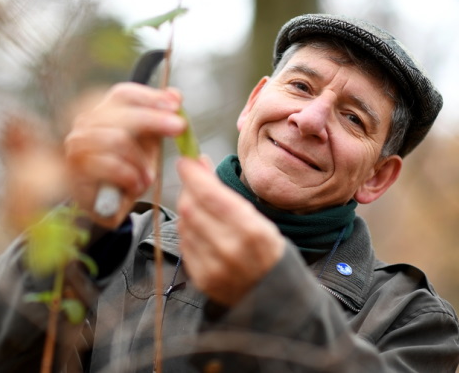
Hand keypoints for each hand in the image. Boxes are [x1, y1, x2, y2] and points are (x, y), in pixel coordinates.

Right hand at [64, 83, 185, 226]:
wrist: (105, 206)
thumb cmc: (125, 171)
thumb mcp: (148, 144)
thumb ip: (159, 119)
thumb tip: (175, 94)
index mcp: (104, 112)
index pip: (124, 94)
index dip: (150, 97)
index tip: (175, 105)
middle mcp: (86, 123)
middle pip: (123, 112)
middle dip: (155, 119)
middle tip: (179, 128)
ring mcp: (78, 144)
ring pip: (118, 139)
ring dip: (140, 161)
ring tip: (148, 177)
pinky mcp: (76, 168)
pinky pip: (111, 165)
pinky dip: (130, 176)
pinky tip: (135, 185)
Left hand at [176, 157, 285, 305]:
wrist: (274, 297)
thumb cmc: (268, 252)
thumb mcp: (257, 217)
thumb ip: (225, 192)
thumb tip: (198, 163)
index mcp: (250, 230)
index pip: (210, 195)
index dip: (192, 175)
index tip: (185, 161)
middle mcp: (229, 249)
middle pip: (191, 208)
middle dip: (188, 189)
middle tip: (192, 180)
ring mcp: (213, 266)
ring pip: (184, 225)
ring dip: (187, 210)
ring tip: (201, 207)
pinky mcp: (201, 279)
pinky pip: (185, 245)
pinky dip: (188, 232)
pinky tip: (201, 230)